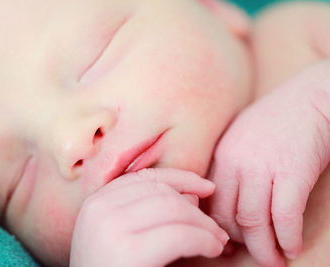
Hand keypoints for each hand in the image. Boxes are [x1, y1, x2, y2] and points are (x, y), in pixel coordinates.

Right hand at [70, 168, 228, 266]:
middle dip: (196, 207)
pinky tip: (212, 249)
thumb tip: (193, 196)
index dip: (180, 178)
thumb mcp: (125, 237)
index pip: (145, 177)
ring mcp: (111, 228)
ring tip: (217, 241)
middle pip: (161, 192)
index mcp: (96, 203)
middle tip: (216, 228)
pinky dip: (203, 240)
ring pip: (174, 208)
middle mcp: (100, 209)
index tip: (206, 187)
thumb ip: (151, 212)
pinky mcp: (129, 253)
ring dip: (204, 224)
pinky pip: (180, 235)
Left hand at [209, 63, 329, 266]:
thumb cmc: (277, 120)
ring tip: (274, 261)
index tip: (226, 241)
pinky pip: (285, 217)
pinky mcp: (293, 172)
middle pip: (226, 215)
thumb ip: (231, 165)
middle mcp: (236, 162)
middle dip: (238, 243)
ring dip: (264, 249)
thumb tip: (230, 201)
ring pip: (253, 222)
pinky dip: (288, 238)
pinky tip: (293, 247)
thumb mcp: (241, 138)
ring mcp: (263, 167)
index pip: (209, 201)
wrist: (311, 97)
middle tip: (250, 255)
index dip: (216, 227)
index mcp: (221, 156)